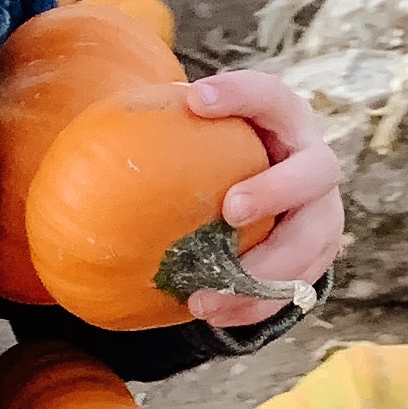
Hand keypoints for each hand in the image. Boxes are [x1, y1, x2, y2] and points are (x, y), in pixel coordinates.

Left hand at [184, 66, 344, 332]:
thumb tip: (85, 138)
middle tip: (231, 209)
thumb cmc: (218, 155)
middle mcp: (314, 161)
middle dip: (276, 190)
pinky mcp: (319, 255)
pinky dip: (255, 305)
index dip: (241, 93)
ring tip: (203, 297)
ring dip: (262, 272)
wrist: (268, 192)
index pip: (270, 95)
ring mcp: (322, 211)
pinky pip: (296, 286)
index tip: (197, 98)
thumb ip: (164, 126)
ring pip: (311, 241)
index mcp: (284, 119)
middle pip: (316, 170)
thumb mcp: (198, 131)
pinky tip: (212, 314)